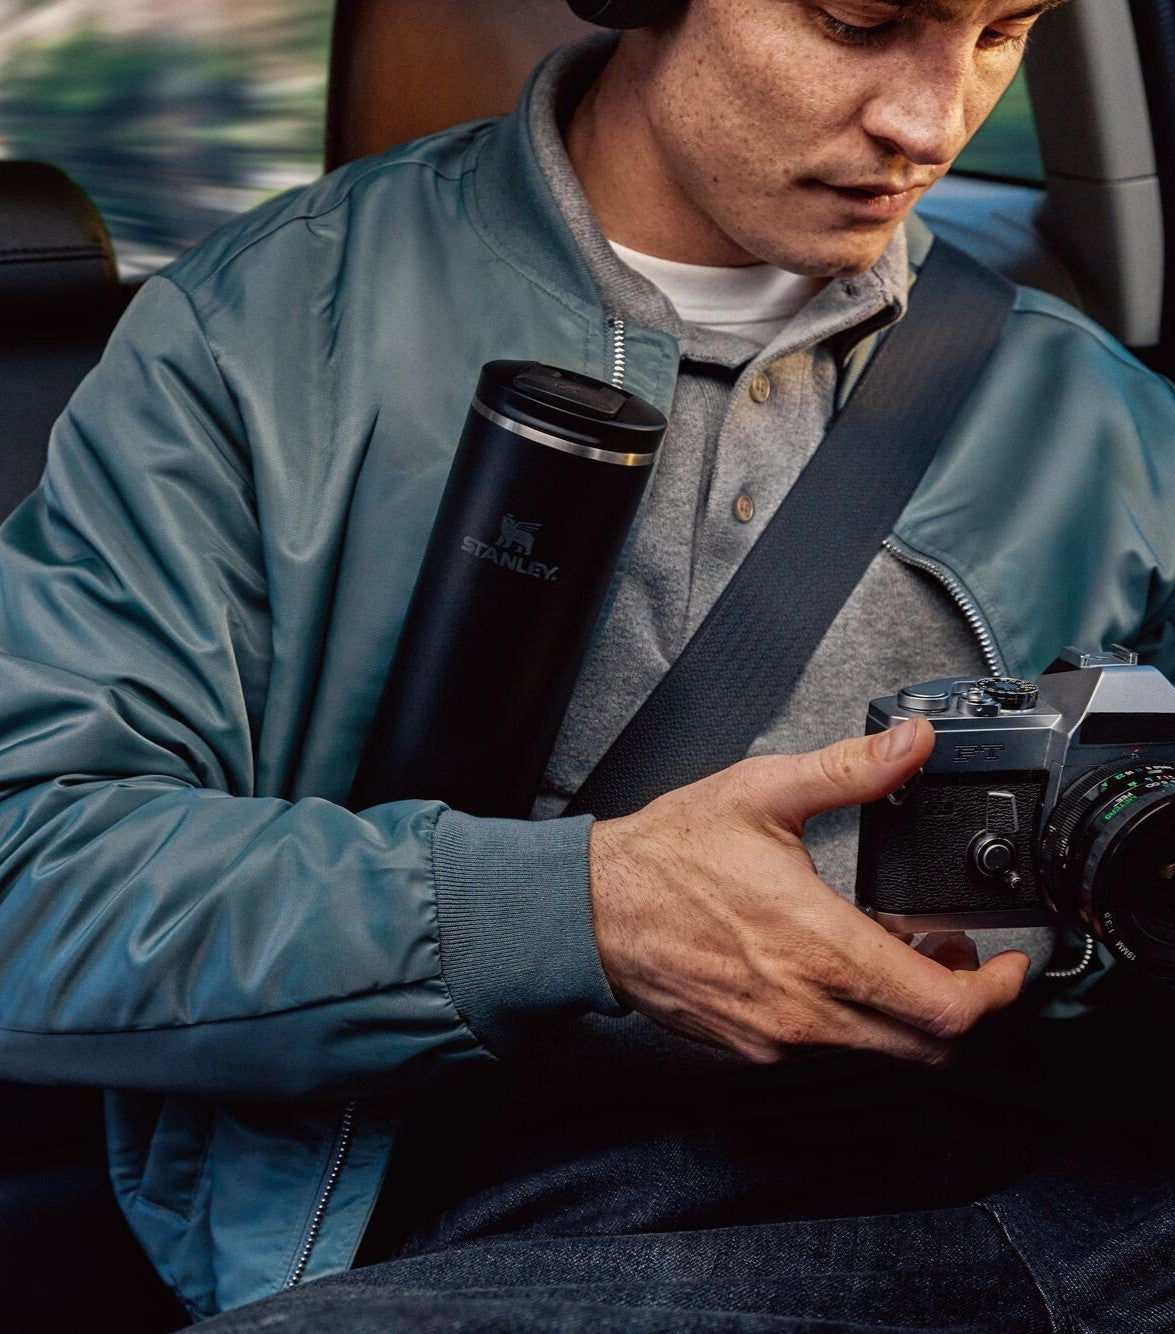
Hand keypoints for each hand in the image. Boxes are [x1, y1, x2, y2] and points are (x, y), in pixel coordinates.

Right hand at [587, 718, 1028, 1065]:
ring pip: (883, 1052)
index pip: (945, 1008)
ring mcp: (781, 1039)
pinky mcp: (756, 1048)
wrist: (593, 910)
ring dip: (909, 1011)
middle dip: (962, 1002)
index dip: (997, 992)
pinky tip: (835, 967)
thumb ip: (851, 770)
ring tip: (894, 948)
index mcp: (822, 947)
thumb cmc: (667, 857)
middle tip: (954, 951)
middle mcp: (808, 1009)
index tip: (1007, 965)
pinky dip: (857, 1019)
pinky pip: (832, 1051)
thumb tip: (912, 743)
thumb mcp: (763, 793)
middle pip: (929, 1046)